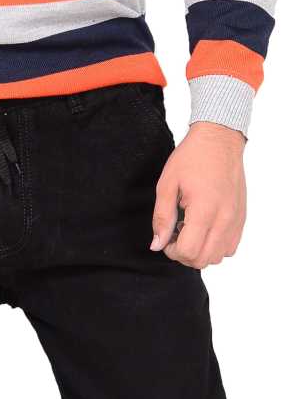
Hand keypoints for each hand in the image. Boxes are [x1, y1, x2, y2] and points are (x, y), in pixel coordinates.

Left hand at [151, 122, 246, 268]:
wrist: (219, 139)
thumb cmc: (192, 158)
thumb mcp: (167, 185)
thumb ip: (161, 218)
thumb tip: (157, 245)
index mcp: (205, 210)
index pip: (188, 252)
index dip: (172, 251)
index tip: (167, 237)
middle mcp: (224, 218)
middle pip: (203, 259)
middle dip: (184, 255)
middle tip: (176, 235)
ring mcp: (235, 219)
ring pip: (218, 257)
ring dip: (201, 252)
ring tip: (192, 231)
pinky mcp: (241, 217)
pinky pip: (230, 247)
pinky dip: (216, 247)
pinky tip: (205, 230)